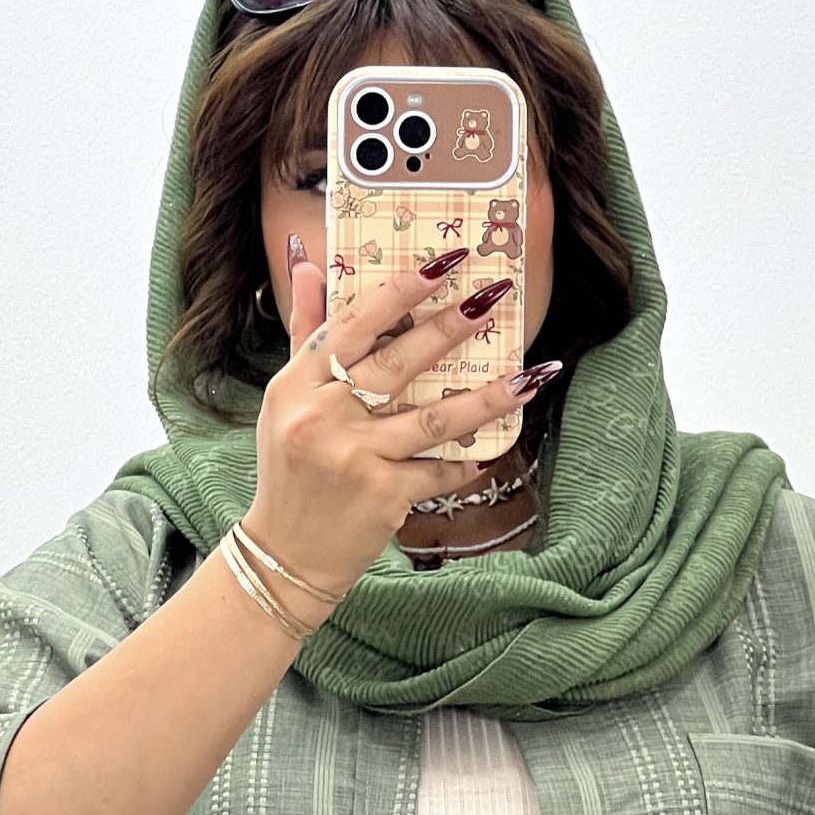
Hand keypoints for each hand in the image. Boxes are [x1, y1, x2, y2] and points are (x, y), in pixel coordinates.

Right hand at [244, 243, 546, 609]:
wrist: (285, 552)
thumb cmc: (290, 469)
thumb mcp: (284, 399)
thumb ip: (304, 332)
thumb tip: (308, 262)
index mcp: (297, 385)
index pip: (352, 325)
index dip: (399, 292)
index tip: (441, 265)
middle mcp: (323, 417)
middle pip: (398, 364)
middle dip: (451, 328)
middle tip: (493, 297)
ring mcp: (355, 458)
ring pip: (434, 418)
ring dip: (488, 397)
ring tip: (530, 377)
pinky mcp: (383, 496)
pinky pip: (438, 470)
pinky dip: (464, 463)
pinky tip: (489, 452)